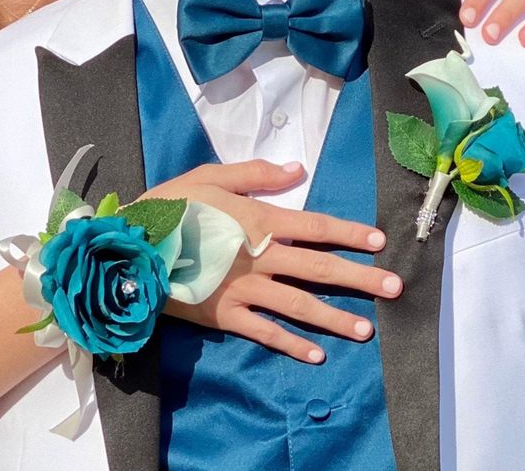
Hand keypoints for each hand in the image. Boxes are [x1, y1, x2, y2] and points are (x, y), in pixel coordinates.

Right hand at [141, 160, 402, 363]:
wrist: (130, 248)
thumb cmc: (170, 208)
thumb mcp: (209, 177)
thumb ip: (255, 175)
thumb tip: (298, 169)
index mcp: (259, 222)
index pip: (315, 227)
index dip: (349, 234)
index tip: (379, 242)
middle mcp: (260, 258)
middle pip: (317, 269)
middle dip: (359, 278)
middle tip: (394, 289)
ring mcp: (243, 290)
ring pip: (297, 305)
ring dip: (333, 318)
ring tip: (366, 331)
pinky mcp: (224, 315)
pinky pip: (263, 332)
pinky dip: (289, 344)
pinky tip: (316, 355)